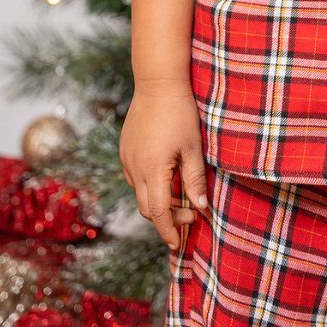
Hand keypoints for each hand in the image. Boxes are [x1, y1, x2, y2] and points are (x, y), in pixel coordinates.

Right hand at [119, 79, 207, 249]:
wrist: (158, 82)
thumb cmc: (180, 112)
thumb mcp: (193, 148)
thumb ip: (195, 180)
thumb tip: (201, 208)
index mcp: (152, 170)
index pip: (158, 213)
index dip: (169, 230)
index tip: (179, 243)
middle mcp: (134, 168)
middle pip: (147, 208)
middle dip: (167, 219)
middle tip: (191, 215)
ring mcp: (127, 159)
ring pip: (140, 194)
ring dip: (158, 202)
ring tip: (181, 195)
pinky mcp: (125, 150)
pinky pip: (135, 178)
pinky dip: (150, 186)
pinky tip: (167, 177)